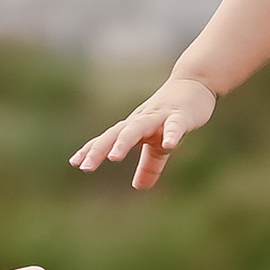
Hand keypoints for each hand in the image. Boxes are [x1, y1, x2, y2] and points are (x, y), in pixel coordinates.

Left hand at [71, 74, 217, 189]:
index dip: (92, 150)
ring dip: (124, 141)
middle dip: (99, 149)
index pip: (109, 139)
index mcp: (134, 128)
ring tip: (113, 157)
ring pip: (138, 128)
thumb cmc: (173, 114)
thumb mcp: (160, 144)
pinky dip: (172, 134)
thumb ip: (150, 165)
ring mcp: (160, 117)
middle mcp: (142, 120)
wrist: (194, 83)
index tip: (75, 163)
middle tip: (85, 167)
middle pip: (116, 134)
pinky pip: (175, 125)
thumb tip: (139, 187)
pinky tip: (170, 144)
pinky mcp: (181, 115)